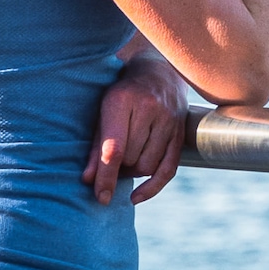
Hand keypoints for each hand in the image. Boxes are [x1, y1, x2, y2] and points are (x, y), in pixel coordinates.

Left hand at [86, 55, 194, 205]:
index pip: (114, 148)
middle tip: (111, 162)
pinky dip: (152, 187)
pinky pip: (168, 169)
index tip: (100, 197)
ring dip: (132, 172)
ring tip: (125, 162)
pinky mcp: (180, 132)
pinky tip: (137, 196)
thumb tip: (88, 180)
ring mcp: (168, 120)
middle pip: (131, 159)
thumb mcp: (103, 112)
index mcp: (122, 100)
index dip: (106, 176)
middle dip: (118, 168)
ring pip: (147, 166)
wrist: (158, 72)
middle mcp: (148, 108)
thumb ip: (96, 147)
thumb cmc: (123, 95)